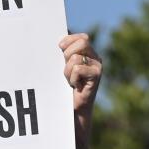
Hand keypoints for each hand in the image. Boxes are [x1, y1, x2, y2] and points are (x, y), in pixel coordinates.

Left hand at [59, 33, 101, 148]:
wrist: (71, 112)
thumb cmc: (62, 90)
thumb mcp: (60, 68)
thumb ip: (60, 54)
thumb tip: (51, 36)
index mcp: (87, 54)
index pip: (80, 37)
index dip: (68, 40)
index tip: (59, 49)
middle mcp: (95, 58)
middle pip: (81, 42)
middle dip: (67, 54)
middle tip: (64, 69)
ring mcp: (98, 66)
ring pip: (76, 57)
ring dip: (67, 70)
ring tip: (68, 80)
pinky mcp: (97, 75)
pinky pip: (78, 68)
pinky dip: (71, 77)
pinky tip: (74, 86)